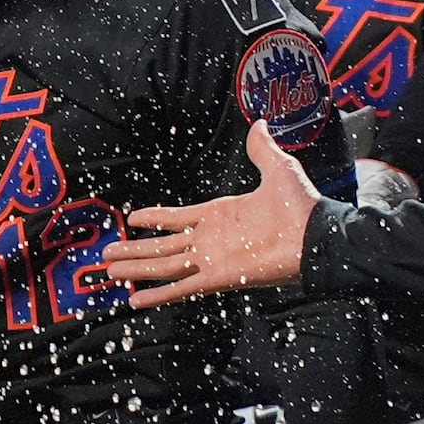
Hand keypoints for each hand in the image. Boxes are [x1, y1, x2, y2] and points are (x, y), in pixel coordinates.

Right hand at [112, 121, 318, 305]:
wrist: (316, 236)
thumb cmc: (300, 206)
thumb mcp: (278, 169)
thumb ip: (262, 149)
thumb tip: (260, 124)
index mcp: (219, 214)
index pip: (177, 218)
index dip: (155, 218)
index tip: (132, 218)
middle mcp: (209, 239)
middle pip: (161, 246)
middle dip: (134, 250)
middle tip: (107, 255)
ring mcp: (211, 259)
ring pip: (163, 265)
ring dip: (136, 269)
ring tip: (110, 271)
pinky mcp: (218, 277)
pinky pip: (181, 287)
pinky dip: (158, 294)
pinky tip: (136, 300)